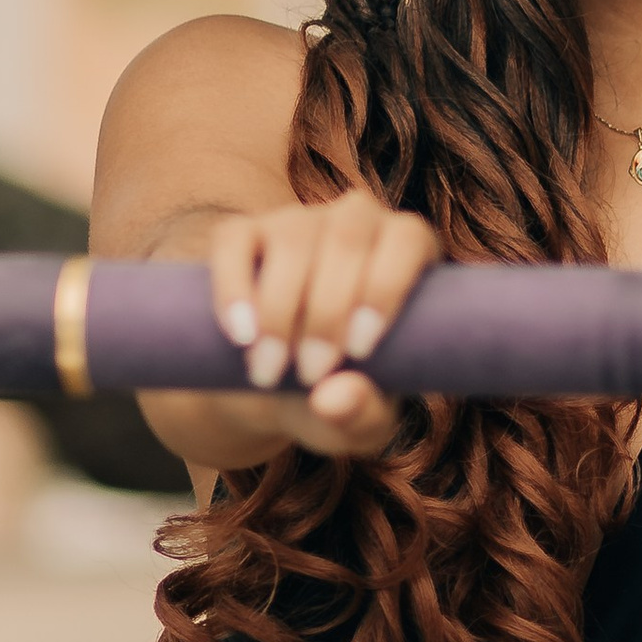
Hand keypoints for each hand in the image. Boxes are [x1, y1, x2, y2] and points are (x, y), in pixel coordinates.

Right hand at [203, 192, 437, 457]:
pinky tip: (240, 334)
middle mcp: (355, 221)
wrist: (273, 384)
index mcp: (404, 250)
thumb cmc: (338, 392)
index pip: (407, 239)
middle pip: (348, 237)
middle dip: (327, 311)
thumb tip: (334, 399)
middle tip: (310, 374)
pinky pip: (235, 243)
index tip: (360, 350)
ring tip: (268, 371)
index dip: (386, 287)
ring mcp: (296, 221)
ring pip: (293, 238)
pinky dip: (234, 288)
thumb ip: (360, 415)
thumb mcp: (358, 421)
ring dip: (280, 309)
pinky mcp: (242, 232)